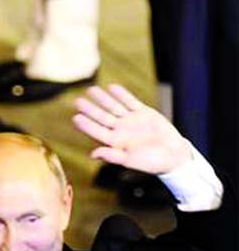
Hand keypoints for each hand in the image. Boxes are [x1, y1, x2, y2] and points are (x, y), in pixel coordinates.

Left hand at [72, 84, 191, 173]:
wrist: (175, 155)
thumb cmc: (153, 163)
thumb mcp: (131, 161)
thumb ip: (112, 156)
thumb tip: (92, 154)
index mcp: (116, 143)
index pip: (97, 132)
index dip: (86, 125)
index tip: (75, 118)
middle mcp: (121, 130)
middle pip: (102, 117)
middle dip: (90, 109)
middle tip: (77, 101)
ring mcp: (131, 121)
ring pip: (114, 107)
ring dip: (103, 99)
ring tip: (91, 90)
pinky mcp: (144, 113)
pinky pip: (130, 101)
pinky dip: (122, 94)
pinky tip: (112, 87)